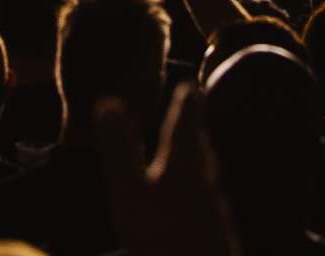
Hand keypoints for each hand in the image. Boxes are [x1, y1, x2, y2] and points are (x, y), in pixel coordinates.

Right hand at [97, 84, 238, 255]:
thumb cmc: (165, 240)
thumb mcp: (132, 193)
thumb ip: (120, 149)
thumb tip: (107, 101)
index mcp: (185, 164)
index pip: (187, 121)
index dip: (186, 100)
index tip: (189, 84)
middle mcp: (207, 181)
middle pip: (201, 145)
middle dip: (194, 125)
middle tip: (193, 108)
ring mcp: (215, 211)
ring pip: (207, 173)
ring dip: (197, 155)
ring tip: (191, 149)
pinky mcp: (217, 237)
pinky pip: (207, 199)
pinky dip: (197, 186)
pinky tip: (190, 203)